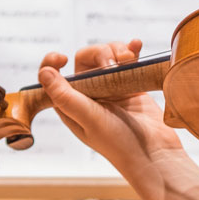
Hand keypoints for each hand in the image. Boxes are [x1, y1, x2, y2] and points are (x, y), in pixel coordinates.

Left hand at [38, 40, 182, 170]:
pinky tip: (137, 45)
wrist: (154, 153)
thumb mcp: (89, 119)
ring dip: (117, 51)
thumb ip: (66, 96)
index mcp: (70, 104)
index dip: (52, 62)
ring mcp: (109, 88)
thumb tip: (44, 72)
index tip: (63, 58)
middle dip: (100, 53)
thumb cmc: (119, 144)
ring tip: (130, 61)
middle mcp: (88, 94)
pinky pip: (127, 60)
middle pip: (85, 58)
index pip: (52, 76)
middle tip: (114, 65)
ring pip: (107, 55)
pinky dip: (131, 50)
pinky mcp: (129, 84)